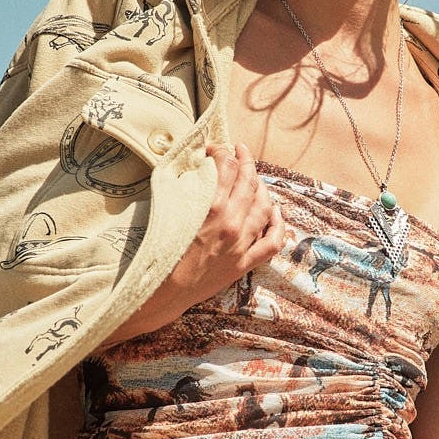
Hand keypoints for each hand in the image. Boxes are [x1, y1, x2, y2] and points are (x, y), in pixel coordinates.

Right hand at [101, 143, 285, 345]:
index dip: (222, 151)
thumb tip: (193, 165)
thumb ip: (182, 185)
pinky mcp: (244, 263)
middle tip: (240, 150)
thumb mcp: (168, 209)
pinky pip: (273, 242)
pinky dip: (278, 225)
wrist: (162, 290)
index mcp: (211, 207)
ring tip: (254, 178)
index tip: (214, 149)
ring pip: (264, 206)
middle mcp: (231, 223)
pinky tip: (276, 212)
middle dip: (245, 160)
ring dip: (261, 187)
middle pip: (249, 181)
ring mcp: (241, 244)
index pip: (227, 166)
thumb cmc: (159, 248)